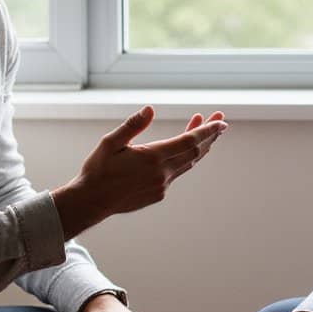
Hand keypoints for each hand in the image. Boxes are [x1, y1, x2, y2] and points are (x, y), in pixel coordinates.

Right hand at [53, 107, 226, 235]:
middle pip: (195, 151)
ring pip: (188, 162)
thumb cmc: (98, 170)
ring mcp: (162, 185)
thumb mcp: (111, 142)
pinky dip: (185, 158)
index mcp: (153, 157)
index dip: (208, 130)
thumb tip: (150, 109)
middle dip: (210, 135)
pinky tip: (182, 150)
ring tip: (205, 131)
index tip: (222, 121)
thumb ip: (133, 125)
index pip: (189, 141)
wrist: (91, 202)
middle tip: (221, 120)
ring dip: (199, 146)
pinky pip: (178, 172)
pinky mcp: (158, 193)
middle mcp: (162, 173)